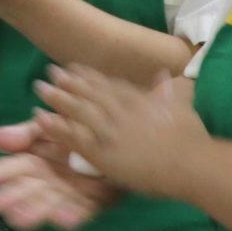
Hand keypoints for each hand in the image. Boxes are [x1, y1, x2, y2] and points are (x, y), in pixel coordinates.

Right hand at [0, 114, 124, 228]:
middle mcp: (50, 180)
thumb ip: (21, 135)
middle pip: (27, 190)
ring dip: (35, 212)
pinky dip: (73, 216)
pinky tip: (66, 220)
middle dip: (11, 197)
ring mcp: (71, 192)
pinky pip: (82, 211)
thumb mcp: (48, 126)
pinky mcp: (94, 202)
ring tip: (19, 219)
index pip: (11, 168)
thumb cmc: (79, 128)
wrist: (121, 133)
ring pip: (49, 205)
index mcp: (37, 161)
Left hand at [29, 63, 207, 199]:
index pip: (109, 84)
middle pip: (89, 92)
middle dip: (69, 81)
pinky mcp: (103, 153)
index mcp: (139, 100)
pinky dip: (56, 126)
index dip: (89, 76)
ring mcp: (110, 130)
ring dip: (58, 97)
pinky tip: (39, 118)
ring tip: (39, 88)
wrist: (192, 163)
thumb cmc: (192, 139)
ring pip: (78, 110)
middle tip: (49, 72)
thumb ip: (169, 91)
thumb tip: (164, 75)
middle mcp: (121, 110)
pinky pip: (74, 137)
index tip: (75, 67)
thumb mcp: (182, 106)